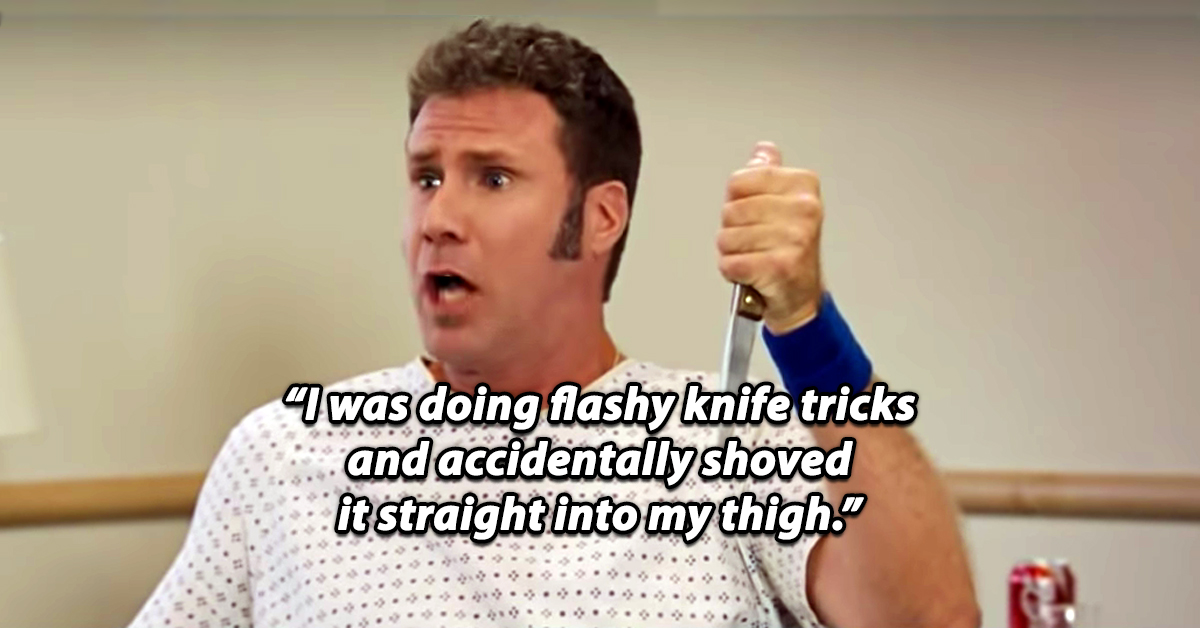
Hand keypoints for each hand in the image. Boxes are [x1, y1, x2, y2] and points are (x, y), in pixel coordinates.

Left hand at [717, 141, 824, 333]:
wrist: (802, 296)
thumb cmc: (789, 250)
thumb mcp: (784, 205)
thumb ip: (768, 175)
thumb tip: (764, 150)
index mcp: (803, 186)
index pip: (738, 181)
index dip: (736, 201)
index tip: (755, 215)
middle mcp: (804, 210)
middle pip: (730, 210)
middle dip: (733, 230)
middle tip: (756, 242)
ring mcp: (794, 238)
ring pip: (727, 238)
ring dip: (733, 253)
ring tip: (755, 257)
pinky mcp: (780, 267)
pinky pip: (730, 263)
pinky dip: (732, 272)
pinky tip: (751, 273)